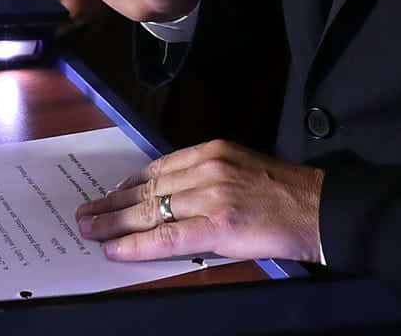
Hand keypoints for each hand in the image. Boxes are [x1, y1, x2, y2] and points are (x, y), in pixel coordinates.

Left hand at [76, 140, 323, 263]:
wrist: (317, 207)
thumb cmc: (282, 191)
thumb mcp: (240, 167)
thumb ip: (206, 176)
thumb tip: (170, 196)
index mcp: (212, 151)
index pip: (157, 168)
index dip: (128, 184)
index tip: (107, 194)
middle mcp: (206, 168)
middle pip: (147, 188)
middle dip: (111, 203)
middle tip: (83, 214)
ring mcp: (210, 196)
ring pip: (150, 211)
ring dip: (114, 223)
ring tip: (89, 231)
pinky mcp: (218, 225)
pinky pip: (167, 237)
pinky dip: (137, 244)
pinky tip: (115, 249)